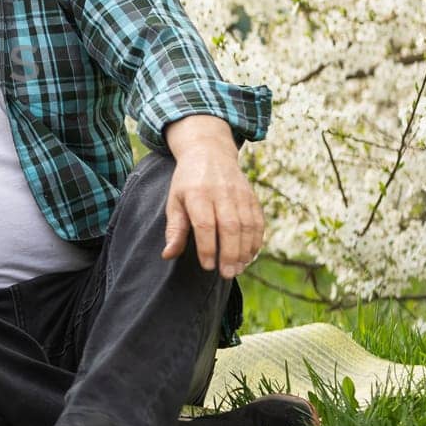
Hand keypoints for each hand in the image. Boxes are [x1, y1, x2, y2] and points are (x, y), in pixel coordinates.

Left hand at [161, 115, 263, 277]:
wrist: (209, 152)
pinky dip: (257, 240)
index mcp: (197, 193)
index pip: (205, 224)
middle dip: (230, 253)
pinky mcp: (252, 196)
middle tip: (227, 274)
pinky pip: (258, 221)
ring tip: (239, 268)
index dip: (208, 247)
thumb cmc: (187, 182)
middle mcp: (221, 192)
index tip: (207, 266)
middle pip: (230, 226)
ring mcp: (240, 193)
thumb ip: (174, 229)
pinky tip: (250, 255)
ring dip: (245, 250)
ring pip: (248, 225)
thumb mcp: (174, 201)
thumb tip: (168, 255)